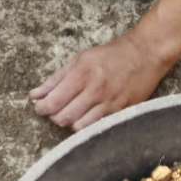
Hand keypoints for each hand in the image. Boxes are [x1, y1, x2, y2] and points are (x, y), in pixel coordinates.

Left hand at [30, 30, 175, 129]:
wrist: (146, 53)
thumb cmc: (110, 55)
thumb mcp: (79, 60)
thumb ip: (55, 79)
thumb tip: (34, 95)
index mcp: (81, 75)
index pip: (53, 102)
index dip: (41, 108)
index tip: (40, 107)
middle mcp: (95, 91)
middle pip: (63, 117)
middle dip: (54, 116)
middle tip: (56, 110)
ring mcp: (110, 103)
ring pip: (80, 126)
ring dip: (71, 123)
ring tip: (72, 114)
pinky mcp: (123, 111)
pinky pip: (99, 126)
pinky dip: (88, 125)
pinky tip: (87, 117)